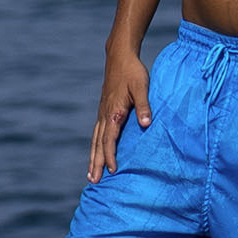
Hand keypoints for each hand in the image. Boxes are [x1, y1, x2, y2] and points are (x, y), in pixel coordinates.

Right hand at [88, 48, 150, 182]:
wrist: (120, 57)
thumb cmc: (133, 72)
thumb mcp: (142, 87)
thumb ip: (144, 106)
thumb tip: (147, 124)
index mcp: (114, 112)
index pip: (110, 140)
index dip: (110, 156)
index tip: (112, 171)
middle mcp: (104, 115)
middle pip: (98, 144)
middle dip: (96, 163)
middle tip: (93, 181)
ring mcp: (102, 113)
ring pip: (95, 140)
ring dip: (92, 157)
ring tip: (90, 173)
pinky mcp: (103, 110)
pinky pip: (96, 133)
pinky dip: (94, 146)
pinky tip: (95, 152)